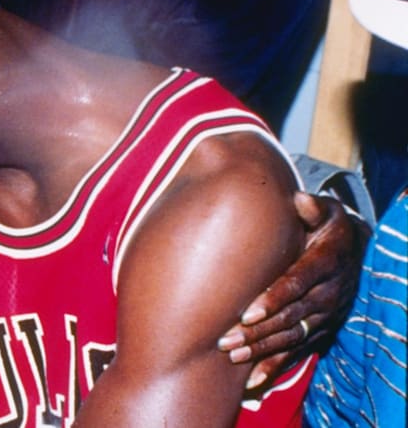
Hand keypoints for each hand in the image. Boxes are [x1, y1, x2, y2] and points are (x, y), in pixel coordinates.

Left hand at [217, 192, 367, 387]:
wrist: (354, 252)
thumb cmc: (326, 227)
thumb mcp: (327, 212)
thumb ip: (312, 208)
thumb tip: (299, 199)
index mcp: (327, 263)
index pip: (297, 283)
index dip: (274, 299)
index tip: (248, 312)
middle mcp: (329, 293)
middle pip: (290, 316)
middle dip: (258, 331)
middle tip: (225, 340)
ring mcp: (326, 316)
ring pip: (292, 337)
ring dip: (262, 349)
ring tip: (232, 356)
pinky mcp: (321, 331)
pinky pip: (298, 352)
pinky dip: (275, 367)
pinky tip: (251, 380)